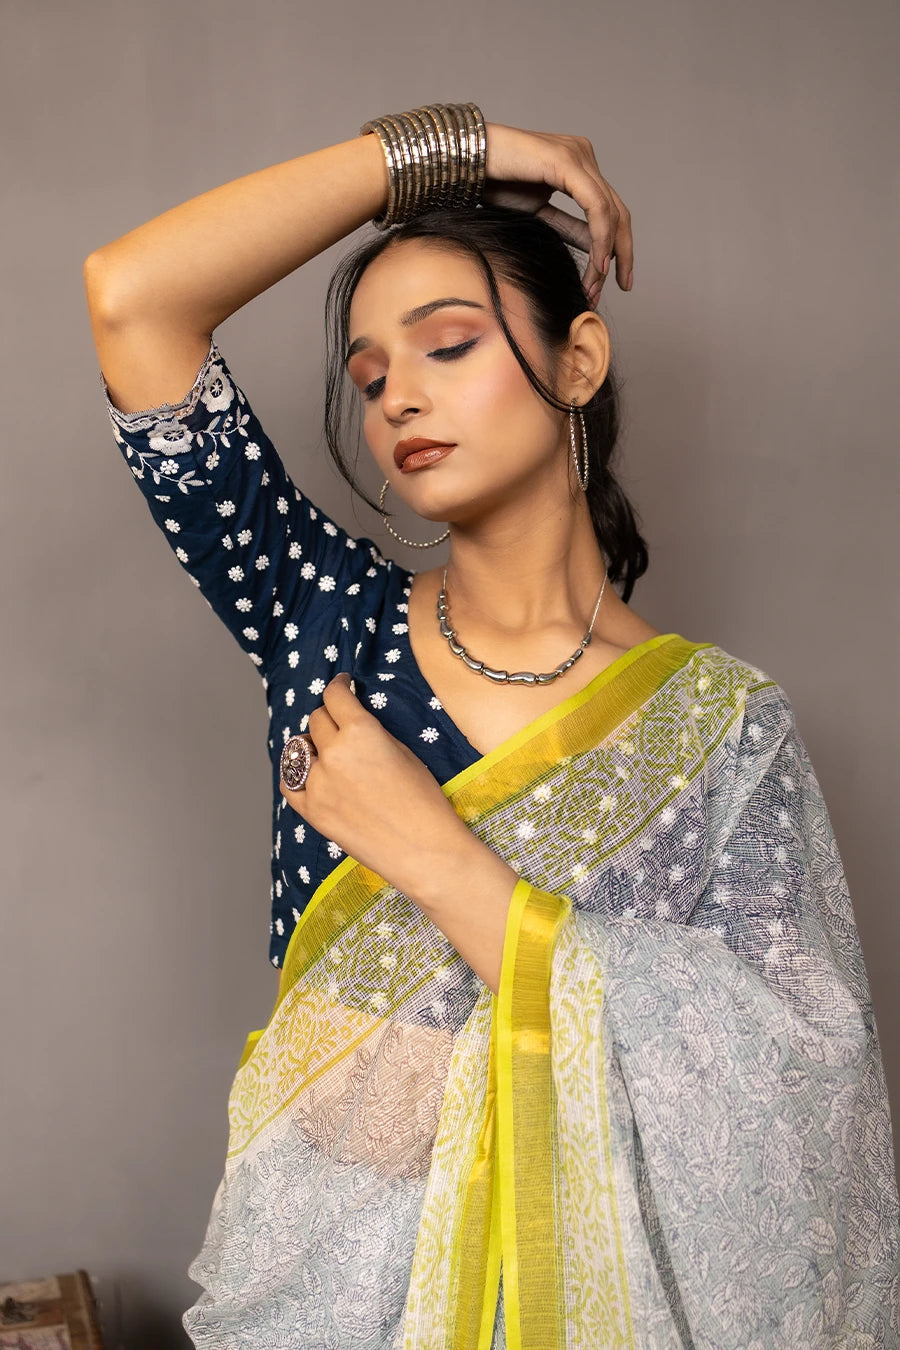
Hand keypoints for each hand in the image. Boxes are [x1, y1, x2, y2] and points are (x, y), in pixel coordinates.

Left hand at [280, 673, 471, 901]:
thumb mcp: (404, 753)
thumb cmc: (424, 802)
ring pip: (301, 749)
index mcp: (360, 732)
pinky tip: (311, 775)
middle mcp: (333, 753)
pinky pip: (290, 783)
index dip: (339, 686)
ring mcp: (317, 783)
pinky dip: (299, 775)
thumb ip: (372, 733)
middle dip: (329, 717)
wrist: (423, 850)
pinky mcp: (311, 811)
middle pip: (317, 720)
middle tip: (341, 723)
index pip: (335, 695)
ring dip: (314, 745)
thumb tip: (353, 722)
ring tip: (328, 753)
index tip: (342, 685)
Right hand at [482, 121, 633, 304]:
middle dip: (622, 253)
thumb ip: (566, 228)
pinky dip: (600, 237)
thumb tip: (594, 254)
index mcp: (577, 166)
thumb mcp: (536, 216)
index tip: (610, 280)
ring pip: (610, 212)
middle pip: (617, 212)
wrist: (464, 162)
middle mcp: (583, 156)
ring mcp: (578, 156)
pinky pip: (595, 206)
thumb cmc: (491, 184)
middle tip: (623, 286)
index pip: (608, 211)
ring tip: (597, 284)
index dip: (614, 247)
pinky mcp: (568, 161)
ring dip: (606, 254)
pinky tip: (598, 264)